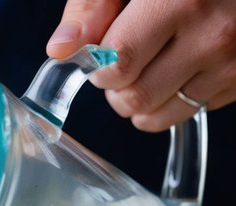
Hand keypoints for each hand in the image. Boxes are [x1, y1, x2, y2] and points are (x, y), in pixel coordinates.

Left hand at [46, 0, 235, 130]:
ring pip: (156, 118)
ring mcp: (228, 65)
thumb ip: (94, 5)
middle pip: (135, 98)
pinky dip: (168, 101)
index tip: (100, 52)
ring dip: (138, 101)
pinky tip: (176, 67)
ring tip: (148, 64)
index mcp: (182, 0)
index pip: (119, 63)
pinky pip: (184, 115)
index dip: (99, 64)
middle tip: (123, 58)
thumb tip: (61, 49)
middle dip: (115, 87)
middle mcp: (212, 36)